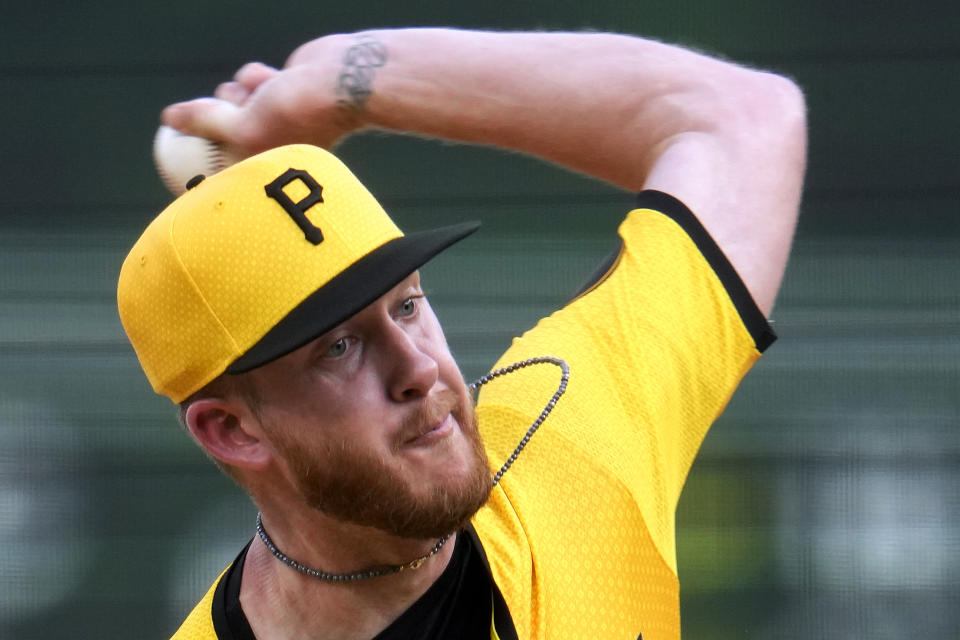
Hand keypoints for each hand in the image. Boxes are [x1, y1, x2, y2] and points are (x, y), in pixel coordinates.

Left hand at [161, 34, 363, 156]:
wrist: (338, 83)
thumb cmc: (296, 116)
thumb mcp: (243, 128)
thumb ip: (203, 123)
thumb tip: (169, 118)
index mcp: (263, 172)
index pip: (220, 172)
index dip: (201, 164)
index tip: (178, 162)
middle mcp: (267, 149)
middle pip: (219, 129)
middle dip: (225, 114)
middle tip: (239, 112)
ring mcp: (273, 120)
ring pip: (230, 98)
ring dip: (240, 91)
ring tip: (263, 95)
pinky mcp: (278, 93)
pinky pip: (248, 80)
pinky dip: (256, 77)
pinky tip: (276, 80)